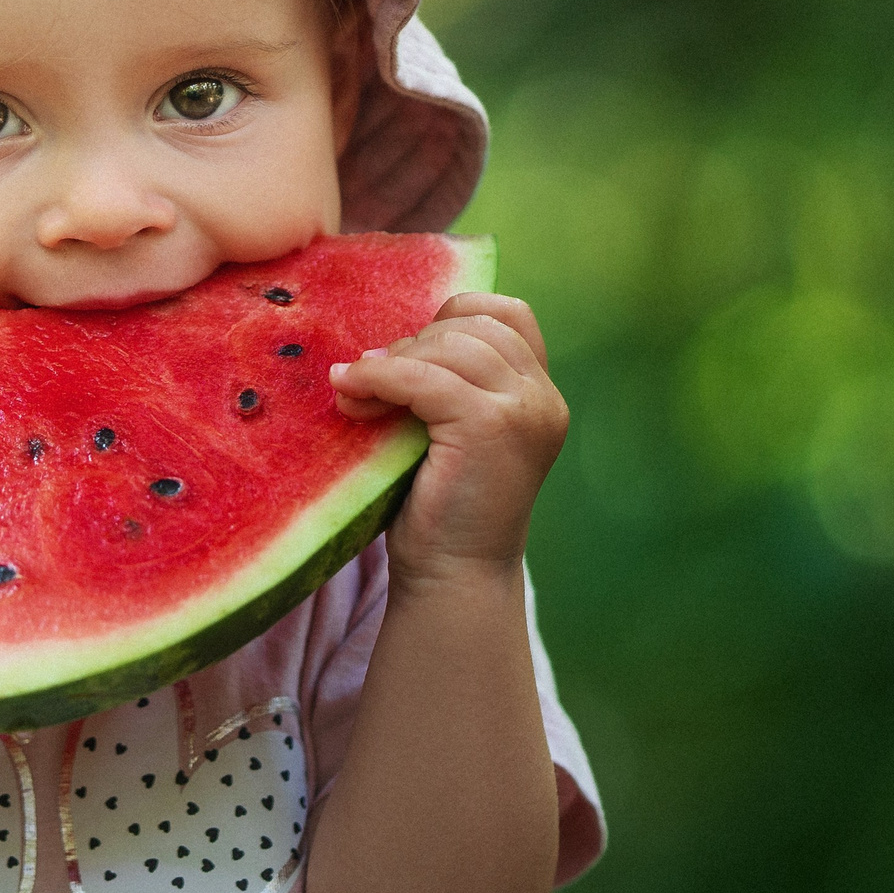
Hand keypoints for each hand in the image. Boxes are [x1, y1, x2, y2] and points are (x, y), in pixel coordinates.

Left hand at [327, 292, 567, 582]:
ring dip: (389, 363)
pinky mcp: (492, 427)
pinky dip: (379, 379)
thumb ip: (442, 383)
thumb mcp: (449, 432)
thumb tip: (379, 343)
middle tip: (365, 383)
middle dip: (410, 345)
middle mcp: (543, 398)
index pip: (506, 314)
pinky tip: (350, 394)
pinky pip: (422, 377)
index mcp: (539, 395)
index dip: (450, 318)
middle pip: (471, 325)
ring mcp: (524, 411)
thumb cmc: (441, 510)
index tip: (406, 357)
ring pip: (447, 346)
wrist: (453, 578)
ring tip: (354, 396)